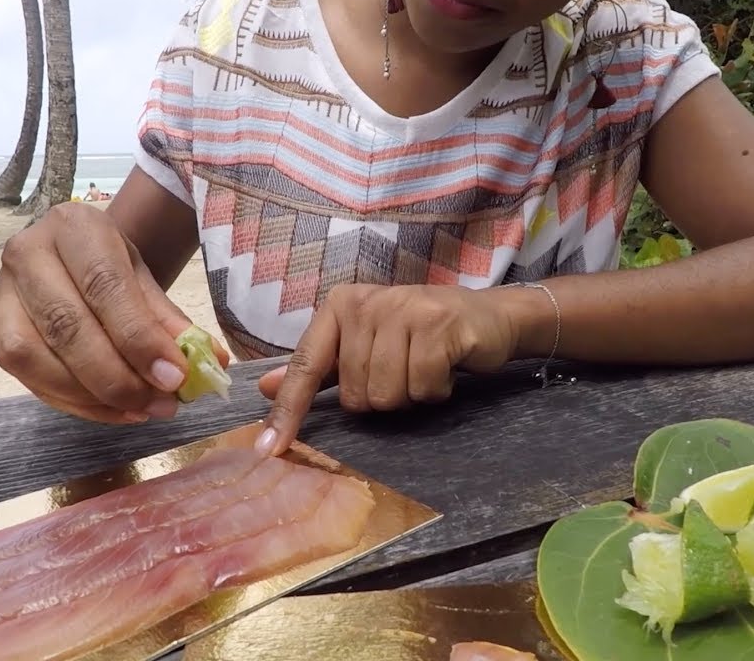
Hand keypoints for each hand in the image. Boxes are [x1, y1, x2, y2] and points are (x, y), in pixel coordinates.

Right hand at [0, 203, 226, 422]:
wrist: (71, 254)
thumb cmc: (109, 264)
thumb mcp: (144, 279)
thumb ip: (169, 321)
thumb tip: (209, 364)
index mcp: (74, 227)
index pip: (104, 286)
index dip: (139, 338)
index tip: (175, 377)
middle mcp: (27, 254)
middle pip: (67, 326)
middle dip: (118, 376)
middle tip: (161, 404)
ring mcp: (2, 294)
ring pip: (35, 357)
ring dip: (92, 396)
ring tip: (140, 411)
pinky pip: (28, 380)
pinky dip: (75, 404)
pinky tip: (114, 411)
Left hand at [255, 283, 519, 454]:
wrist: (490, 318)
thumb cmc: (421, 336)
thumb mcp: (364, 347)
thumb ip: (317, 369)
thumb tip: (263, 387)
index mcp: (341, 306)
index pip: (306, 366)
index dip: (288, 411)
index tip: (268, 450)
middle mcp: (367, 302)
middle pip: (354, 394)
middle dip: (382, 398)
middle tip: (405, 373)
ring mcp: (404, 310)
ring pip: (386, 395)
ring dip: (410, 397)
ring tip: (425, 370)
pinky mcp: (439, 324)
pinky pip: (422, 388)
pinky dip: (436, 391)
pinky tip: (446, 369)